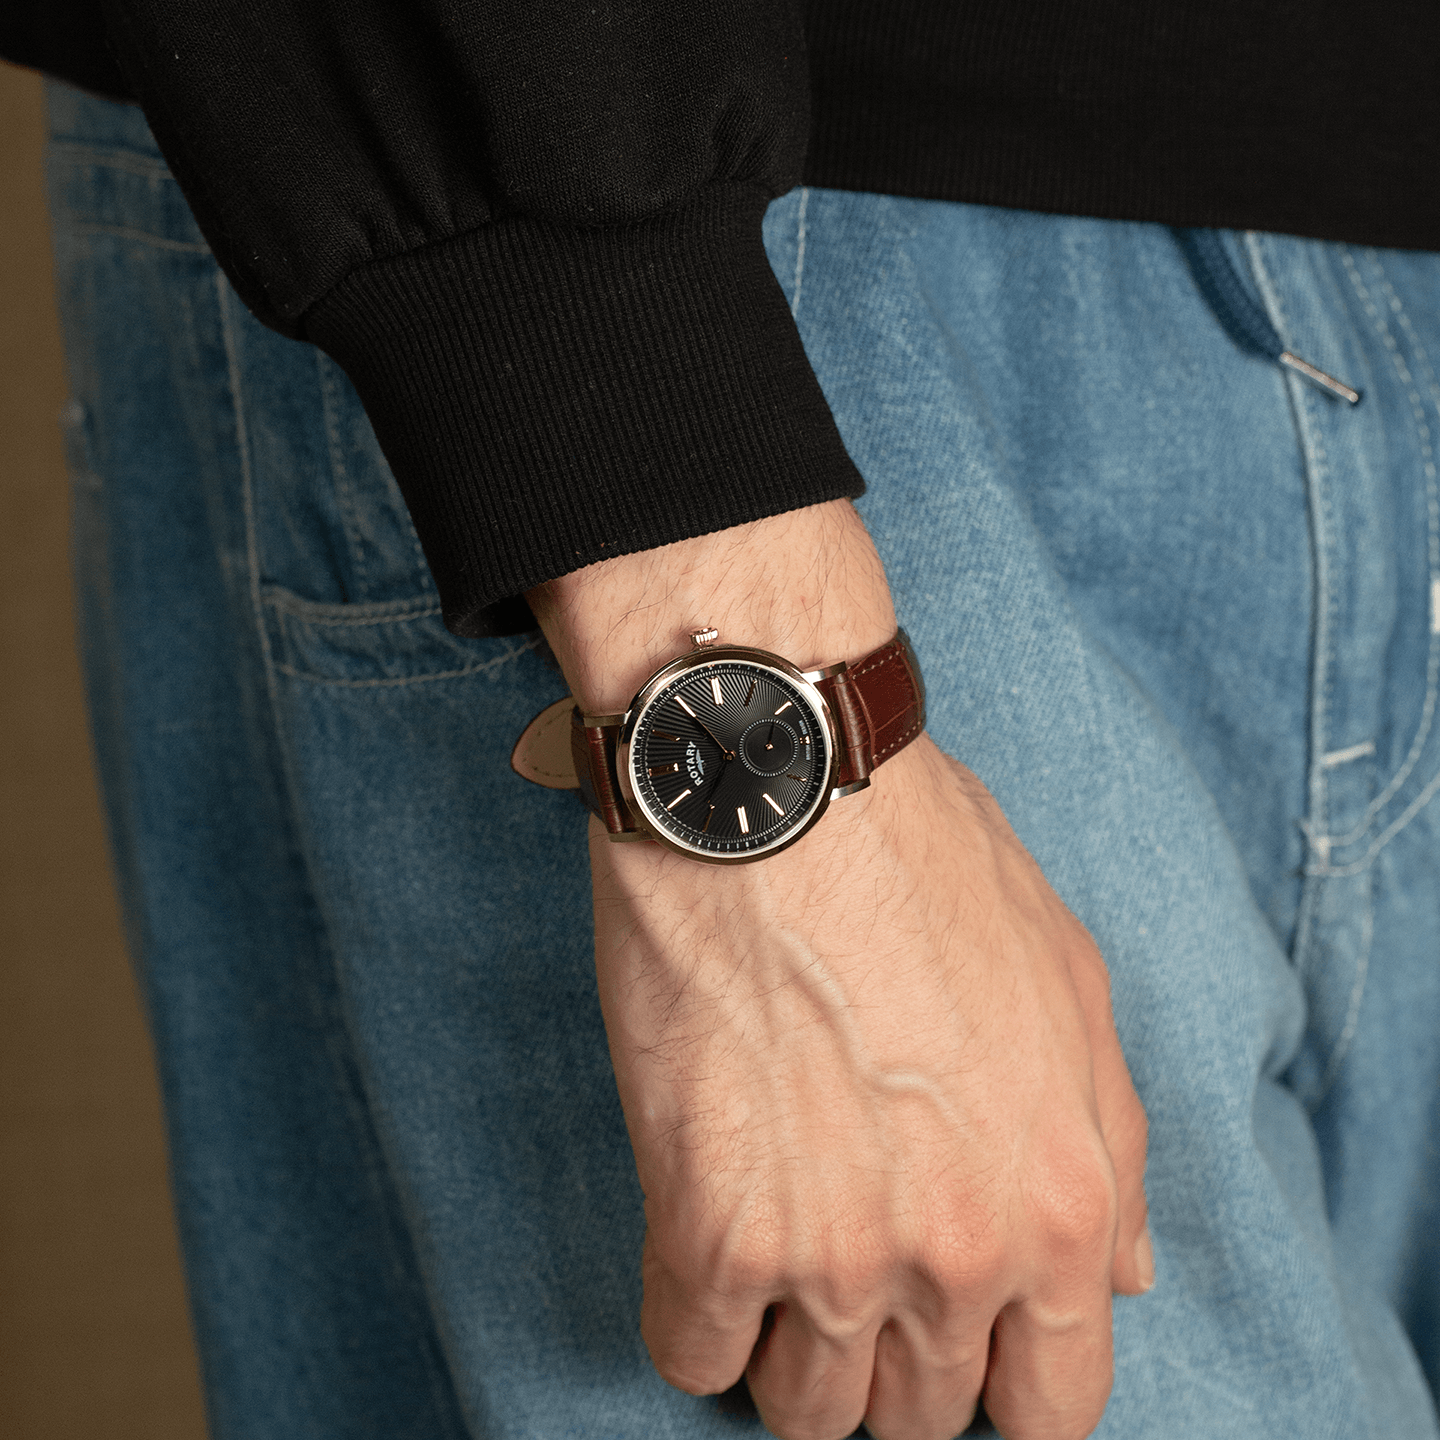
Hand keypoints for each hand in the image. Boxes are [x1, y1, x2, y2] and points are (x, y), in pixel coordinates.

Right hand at [529, 499, 1150, 1439]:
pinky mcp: (708, 1226)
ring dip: (790, 1346)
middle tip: (852, 1256)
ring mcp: (831, 1254)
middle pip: (920, 1415)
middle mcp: (957, 1254)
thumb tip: (1116, 1279)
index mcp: (1061, 1204)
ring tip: (777, 1246)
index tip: (955, 1337)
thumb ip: (1109, 1149)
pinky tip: (704, 1235)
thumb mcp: (1069, 982)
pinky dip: (697, 1316)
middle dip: (893, 1355)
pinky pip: (689, 1356)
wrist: (777, 789)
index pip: (1055, 1405)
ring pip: (805, 1411)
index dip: (1003, 1381)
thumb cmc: (921, 860)